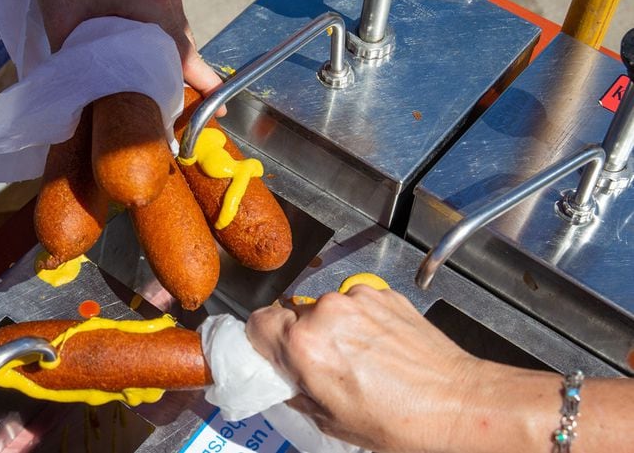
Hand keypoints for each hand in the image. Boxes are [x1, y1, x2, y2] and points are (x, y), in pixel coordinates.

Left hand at [33, 0, 223, 104]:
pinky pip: (172, 26)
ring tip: (165, 93)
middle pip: (188, 52)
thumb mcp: (63, 23)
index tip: (218, 111)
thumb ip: (76, 63)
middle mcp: (169, 1)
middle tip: (182, 113)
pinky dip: (166, 47)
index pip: (186, 58)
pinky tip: (151, 62)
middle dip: (189, 83)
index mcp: (152, 7)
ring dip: (175, 65)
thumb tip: (82, 98)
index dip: (204, 87)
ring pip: (181, 40)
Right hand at [246, 285, 481, 452]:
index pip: (257, 321)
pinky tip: (380, 346)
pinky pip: (356, 302)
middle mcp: (326, 313)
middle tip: (325, 365)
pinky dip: (361, 319)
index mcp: (305, 345)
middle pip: (293, 315)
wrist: (456, 402)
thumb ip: (297, 392)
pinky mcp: (381, 293)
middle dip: (303, 337)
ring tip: (361, 358)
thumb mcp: (331, 420)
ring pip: (326, 308)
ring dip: (334, 327)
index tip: (272, 350)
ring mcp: (357, 299)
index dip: (263, 339)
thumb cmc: (401, 419)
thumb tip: (287, 379)